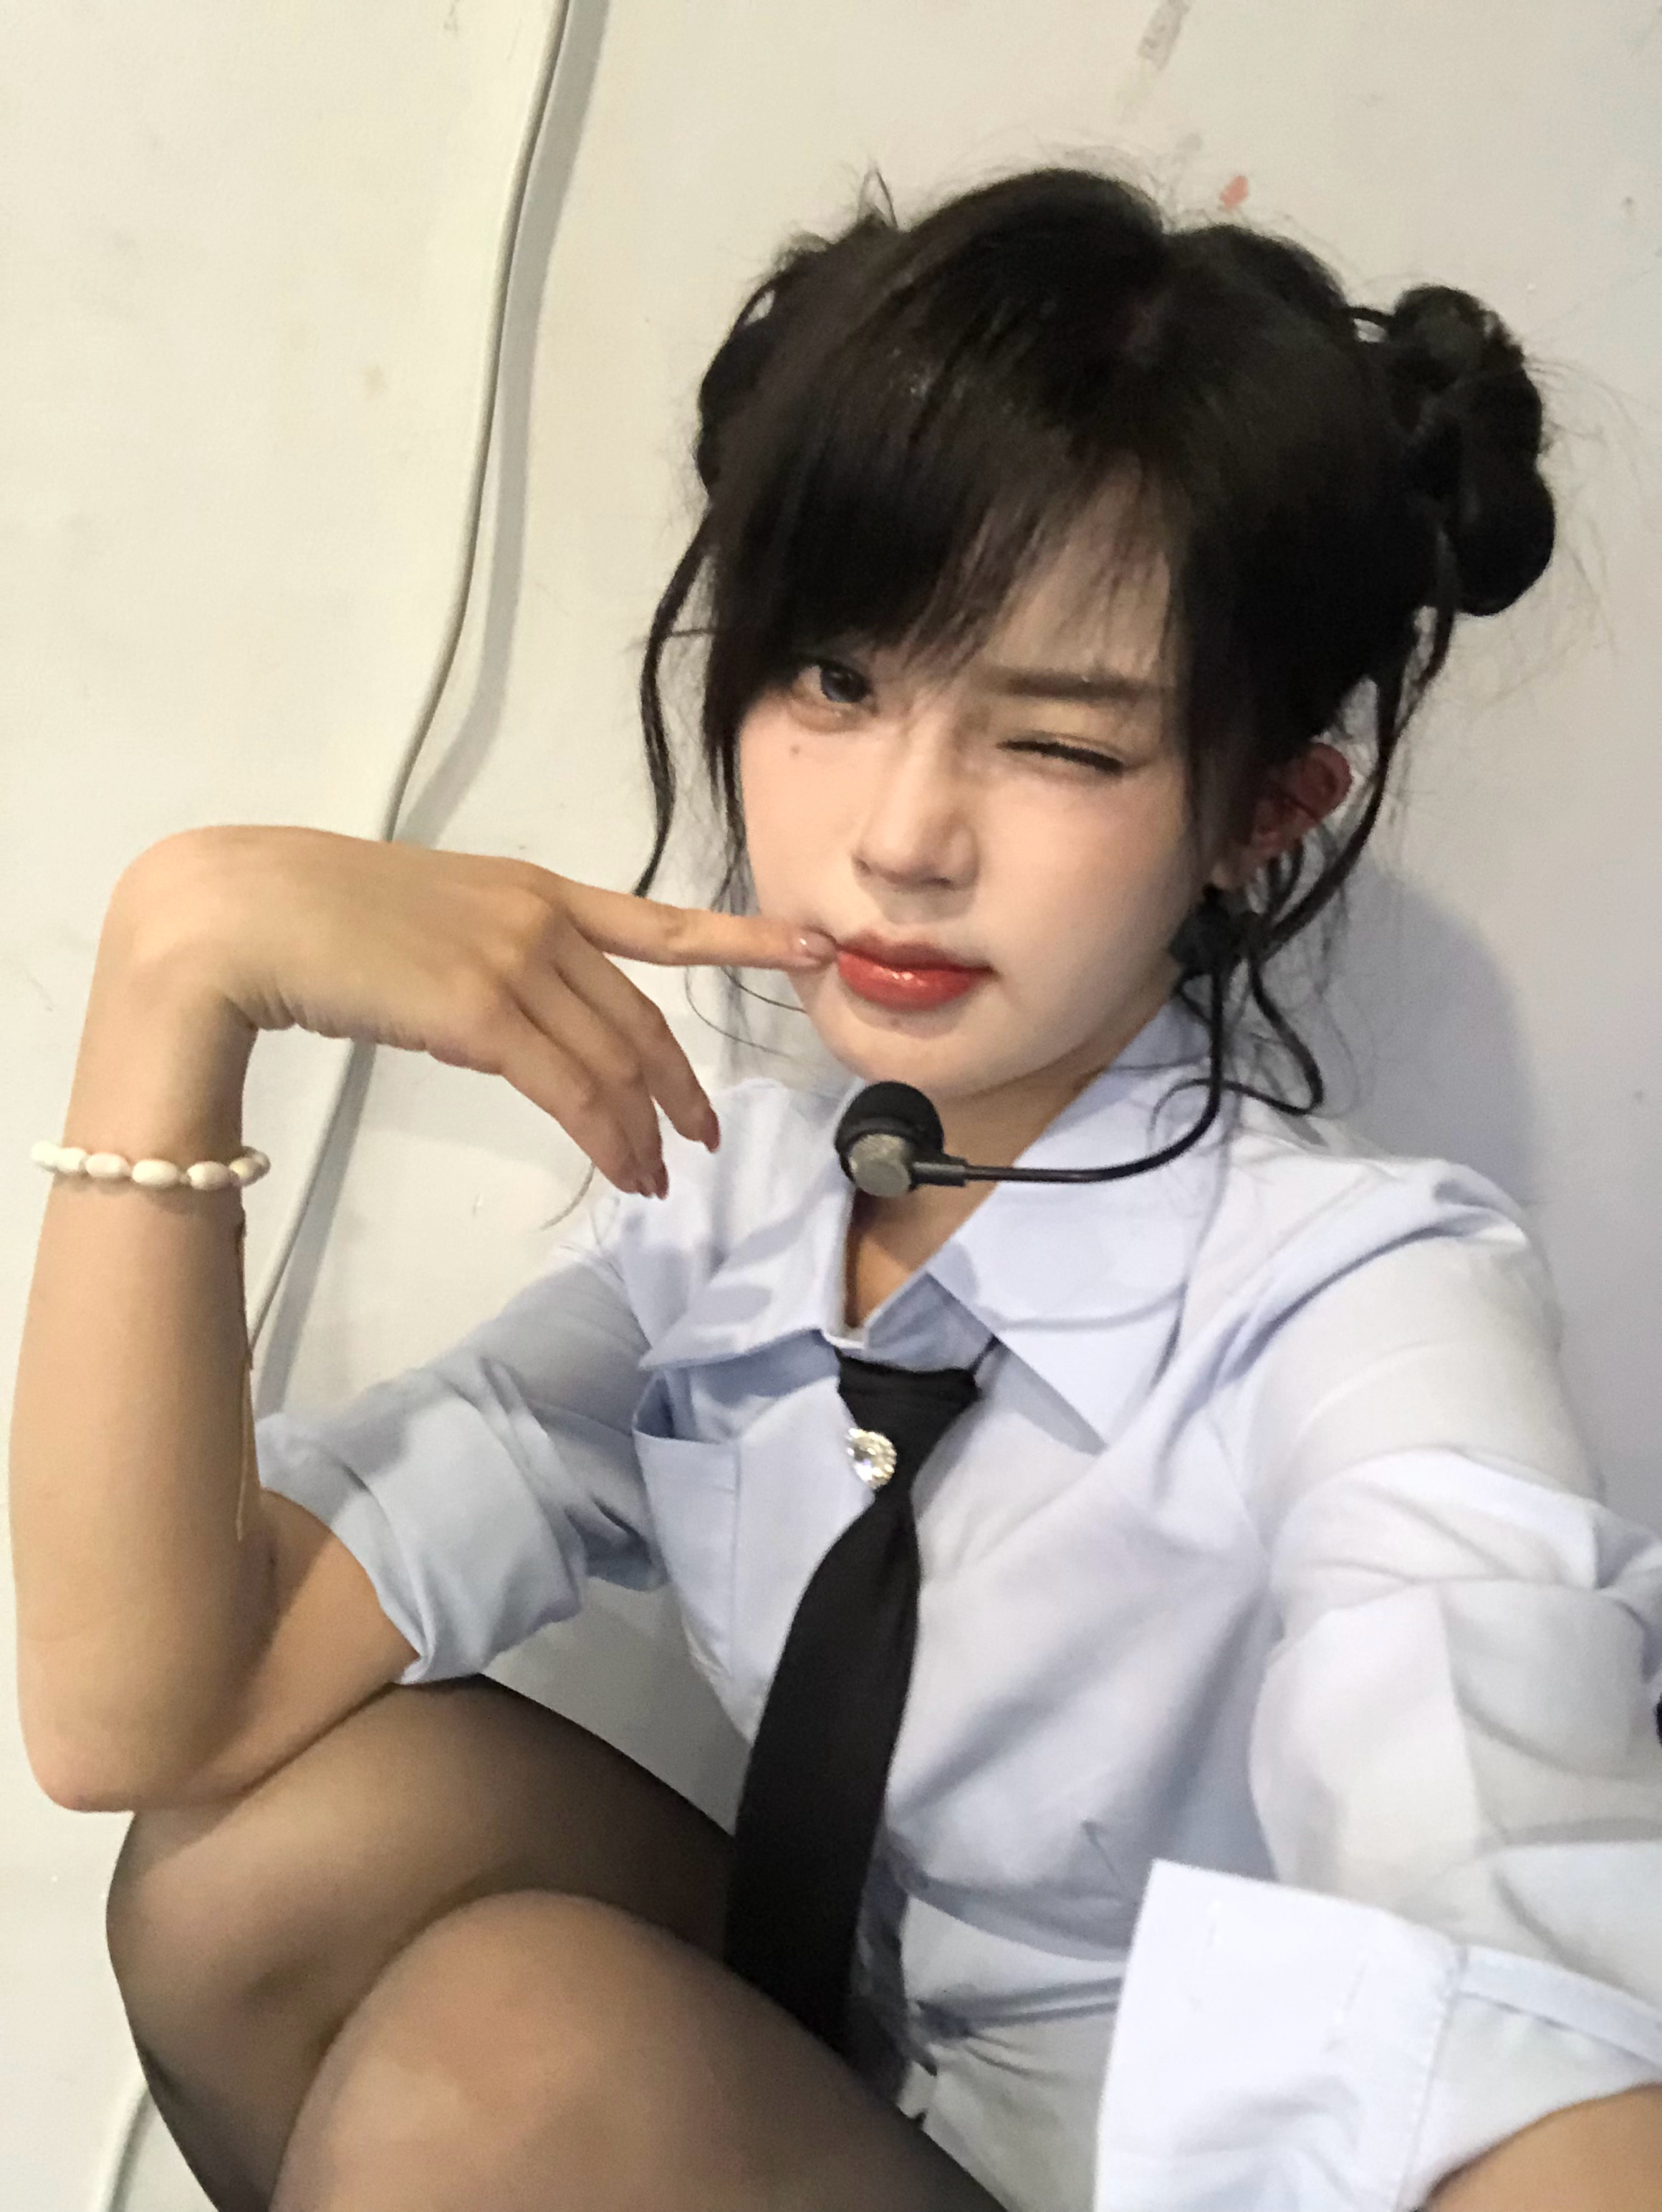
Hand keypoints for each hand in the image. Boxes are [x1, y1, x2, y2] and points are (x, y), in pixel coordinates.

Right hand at [109, 825, 833, 1195]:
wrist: (240, 911)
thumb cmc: (311, 912)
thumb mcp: (425, 915)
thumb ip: (485, 955)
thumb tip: (510, 1016)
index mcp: (531, 887)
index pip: (653, 922)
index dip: (736, 939)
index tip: (803, 948)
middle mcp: (539, 918)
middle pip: (641, 1016)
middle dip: (679, 1084)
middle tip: (703, 1138)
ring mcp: (514, 961)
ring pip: (613, 1061)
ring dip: (643, 1128)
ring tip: (657, 1178)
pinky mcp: (480, 1011)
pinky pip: (571, 1089)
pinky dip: (607, 1137)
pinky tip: (624, 1170)